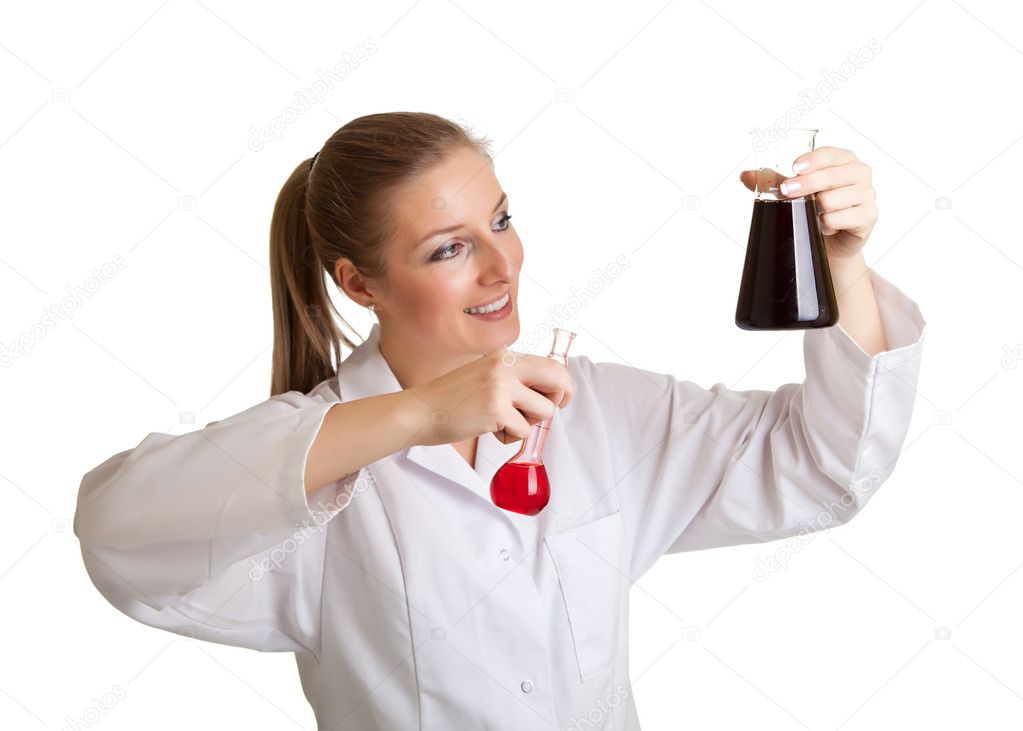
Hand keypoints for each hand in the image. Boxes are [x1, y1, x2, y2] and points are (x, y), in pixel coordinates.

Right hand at [404, 349, 575, 446]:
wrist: (421, 411)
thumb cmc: (453, 399)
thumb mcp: (486, 375)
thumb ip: (514, 377)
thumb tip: (551, 390)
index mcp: (506, 356)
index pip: (552, 364)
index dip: (563, 385)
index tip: (559, 398)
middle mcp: (506, 366)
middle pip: (558, 381)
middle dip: (558, 401)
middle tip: (541, 413)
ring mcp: (501, 387)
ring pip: (544, 411)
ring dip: (528, 423)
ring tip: (502, 421)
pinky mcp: (495, 410)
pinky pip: (523, 430)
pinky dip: (509, 437)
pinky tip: (489, 429)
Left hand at [740, 146, 876, 261]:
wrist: (831, 242)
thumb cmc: (814, 210)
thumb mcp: (794, 192)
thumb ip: (771, 181)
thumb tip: (745, 175)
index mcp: (844, 160)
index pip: (830, 154)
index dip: (812, 160)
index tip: (794, 168)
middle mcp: (859, 173)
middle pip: (832, 175)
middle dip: (807, 184)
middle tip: (788, 192)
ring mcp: (867, 194)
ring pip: (833, 199)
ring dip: (816, 210)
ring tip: (813, 214)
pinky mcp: (869, 216)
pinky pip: (841, 218)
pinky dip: (827, 224)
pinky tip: (824, 226)